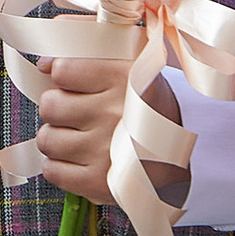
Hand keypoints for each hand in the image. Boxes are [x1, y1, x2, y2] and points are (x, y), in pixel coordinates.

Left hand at [33, 51, 189, 207]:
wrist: (191, 153)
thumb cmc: (152, 107)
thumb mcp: (133, 66)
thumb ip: (89, 53)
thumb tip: (43, 64)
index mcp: (123, 77)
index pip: (62, 70)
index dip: (63, 77)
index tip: (75, 84)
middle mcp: (113, 113)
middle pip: (50, 105)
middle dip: (59, 109)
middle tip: (79, 114)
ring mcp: (104, 149)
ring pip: (47, 139)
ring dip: (58, 138)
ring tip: (81, 138)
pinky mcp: (98, 182)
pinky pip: (53, 171)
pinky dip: (61, 166)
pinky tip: (81, 160)